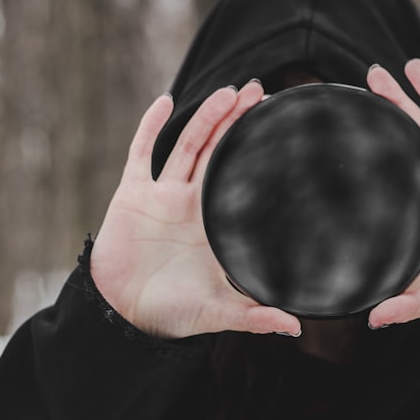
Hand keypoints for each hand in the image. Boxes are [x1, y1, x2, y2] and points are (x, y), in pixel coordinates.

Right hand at [89, 82, 301, 339]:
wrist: (123, 315)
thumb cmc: (172, 313)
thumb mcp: (219, 312)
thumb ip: (255, 317)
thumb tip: (297, 328)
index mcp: (216, 224)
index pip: (242, 178)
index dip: (257, 152)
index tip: (281, 127)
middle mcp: (192, 203)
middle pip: (218, 152)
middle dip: (236, 121)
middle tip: (260, 92)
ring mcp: (162, 196)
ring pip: (188, 146)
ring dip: (206, 117)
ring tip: (228, 91)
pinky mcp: (132, 195)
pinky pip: (141, 153)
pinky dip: (150, 126)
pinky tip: (165, 101)